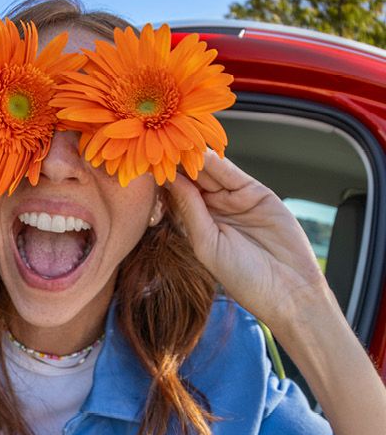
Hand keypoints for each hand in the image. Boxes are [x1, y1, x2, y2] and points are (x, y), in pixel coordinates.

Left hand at [165, 150, 331, 333]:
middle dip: (178, 166)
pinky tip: (204, 154)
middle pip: (192, 181)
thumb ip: (191, 211)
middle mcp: (214, 211)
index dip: (164, 181)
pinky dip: (220, 164)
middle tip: (160, 147)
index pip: (177, 197)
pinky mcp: (257, 194)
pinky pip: (234, 175)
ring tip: (178, 145)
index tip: (148, 165)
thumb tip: (171, 182)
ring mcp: (235, 201)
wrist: (287, 288)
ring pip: (211, 175)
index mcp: (197, 226)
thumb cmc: (244, 277)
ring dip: (196, 161)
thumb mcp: (207, 244)